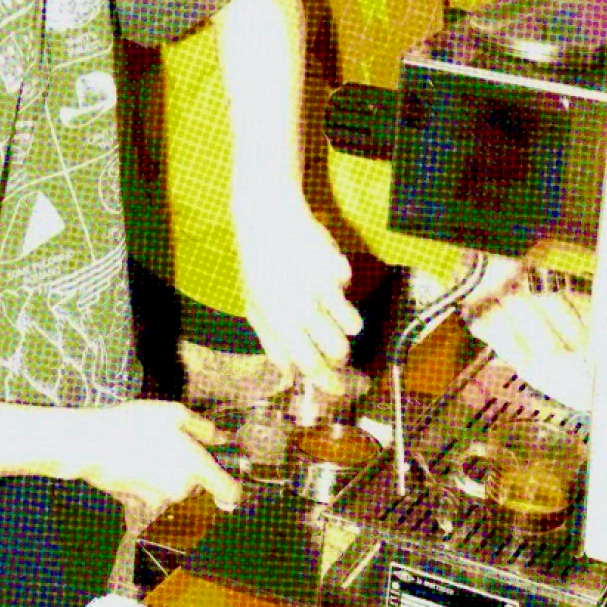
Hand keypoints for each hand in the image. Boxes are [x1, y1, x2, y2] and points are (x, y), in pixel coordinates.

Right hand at [60, 401, 241, 517]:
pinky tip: (135, 465)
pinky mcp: (141, 507)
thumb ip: (204, 429)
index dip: (232, 487)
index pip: (230, 493)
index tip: (227, 478)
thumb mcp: (174, 413)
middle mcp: (182, 490)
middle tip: (169, 447)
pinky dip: (149, 485)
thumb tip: (223, 439)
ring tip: (147, 452)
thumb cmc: (134, 423)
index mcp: (196, 467)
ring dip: (167, 478)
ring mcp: (161, 501)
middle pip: (197, 488)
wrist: (92, 444)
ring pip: (175, 491)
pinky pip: (154, 497)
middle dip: (189, 471)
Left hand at [235, 194, 363, 392]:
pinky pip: (348, 285)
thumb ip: (271, 340)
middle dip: (342, 357)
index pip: (308, 363)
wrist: (267, 218)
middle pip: (337, 350)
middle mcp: (301, 306)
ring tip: (338, 315)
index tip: (337, 389)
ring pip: (352, 325)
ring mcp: (319, 286)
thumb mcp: (254, 304)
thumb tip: (289, 373)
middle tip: (337, 351)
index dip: (326, 381)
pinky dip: (341, 283)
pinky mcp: (335, 264)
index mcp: (278, 320)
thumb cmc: (258, 266)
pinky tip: (326, 271)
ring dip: (348, 326)